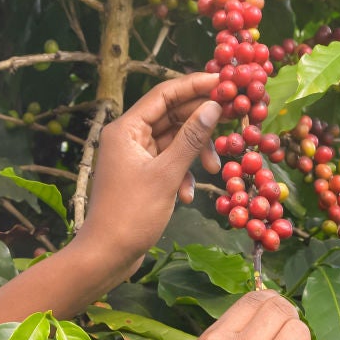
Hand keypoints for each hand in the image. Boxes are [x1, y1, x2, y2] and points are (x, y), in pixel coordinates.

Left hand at [70, 72, 222, 276]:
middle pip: (172, 116)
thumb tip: (213, 107)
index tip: (225, 83)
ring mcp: (134, 156)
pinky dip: (182, 173)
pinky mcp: (141, 175)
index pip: (164, 94)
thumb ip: (191, 139)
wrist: (106, 255)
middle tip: (233, 121)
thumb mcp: (167, 174)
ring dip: (194, 153)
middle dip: (201, 124)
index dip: (196, 85)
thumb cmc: (131, 214)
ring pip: (174, 141)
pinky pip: (168, 162)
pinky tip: (187, 195)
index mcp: (126, 129)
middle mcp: (128, 137)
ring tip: (212, 170)